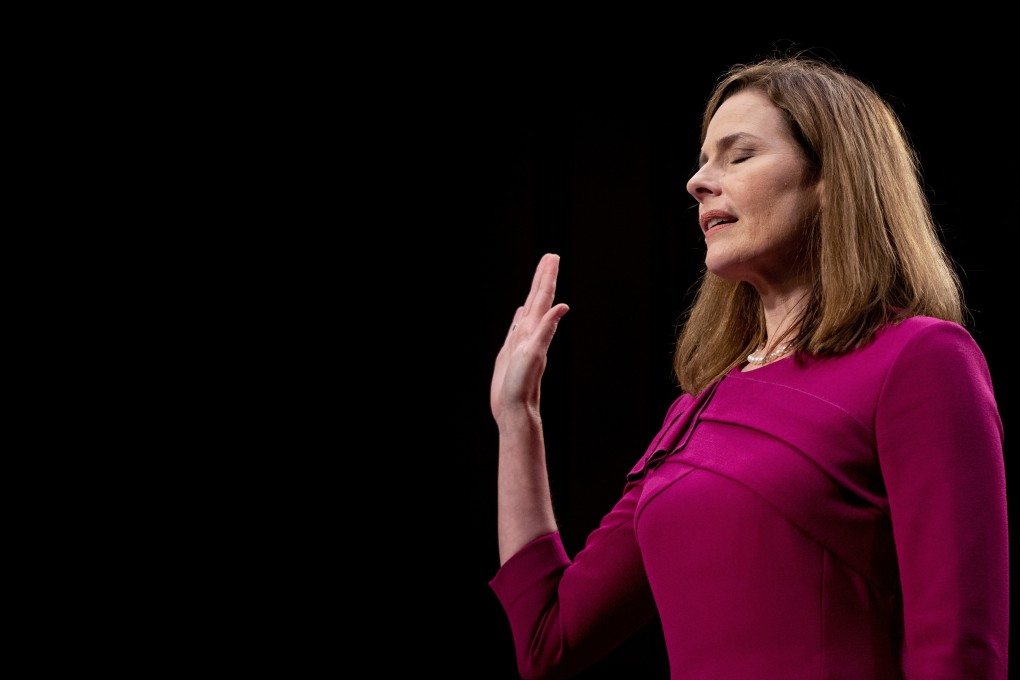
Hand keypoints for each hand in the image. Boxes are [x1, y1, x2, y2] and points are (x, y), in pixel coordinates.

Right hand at [490, 253, 569, 422]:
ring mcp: (521, 342)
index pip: (543, 298)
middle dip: (543, 277)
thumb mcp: (535, 354)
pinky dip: (520, 317)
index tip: (552, 257)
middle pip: (538, 299)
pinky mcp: (512, 352)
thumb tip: (562, 307)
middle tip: (550, 256)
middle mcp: (530, 333)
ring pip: (529, 310)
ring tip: (538, 277)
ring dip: (534, 293)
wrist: (514, 410)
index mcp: (535, 330)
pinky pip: (517, 329)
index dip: (547, 277)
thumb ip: (546, 330)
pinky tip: (521, 312)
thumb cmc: (522, 386)